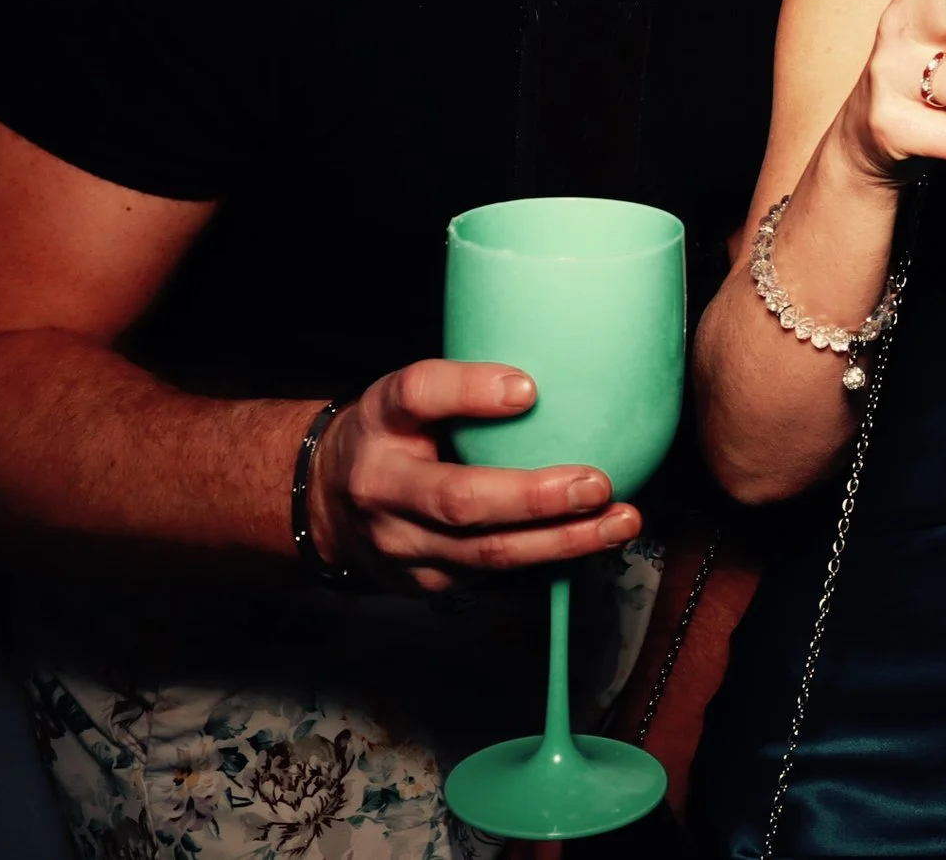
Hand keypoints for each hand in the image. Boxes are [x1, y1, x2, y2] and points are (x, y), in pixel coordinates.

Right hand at [306, 360, 639, 591]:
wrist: (326, 505)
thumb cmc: (392, 435)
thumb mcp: (410, 394)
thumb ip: (466, 382)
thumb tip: (560, 363)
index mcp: (382, 419)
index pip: (418, 395)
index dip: (469, 390)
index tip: (528, 388)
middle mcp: (383, 486)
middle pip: (459, 499)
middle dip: (535, 497)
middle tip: (597, 484)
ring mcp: (401, 543)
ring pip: (486, 552)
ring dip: (563, 540)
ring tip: (619, 520)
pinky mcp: (425, 582)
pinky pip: (495, 575)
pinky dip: (549, 560)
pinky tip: (592, 543)